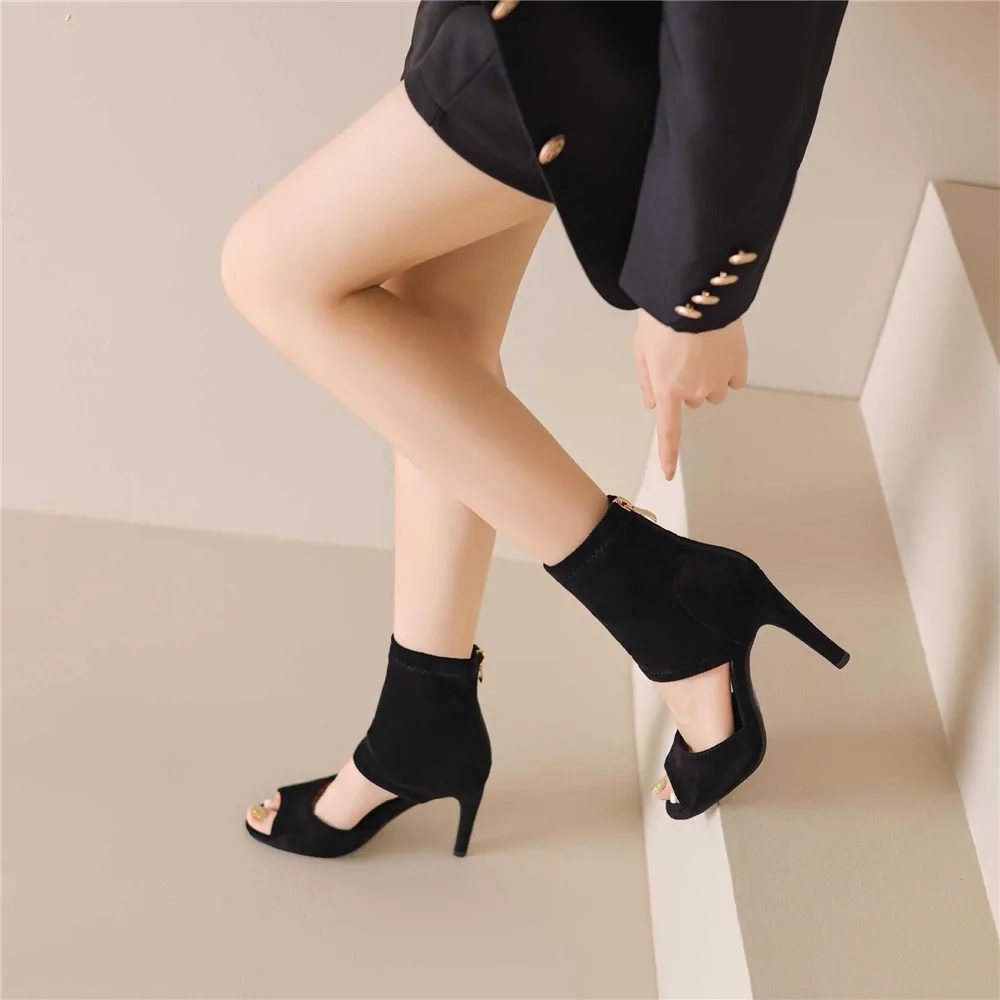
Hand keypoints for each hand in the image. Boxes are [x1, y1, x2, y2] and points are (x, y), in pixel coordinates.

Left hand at [633, 309, 747, 479]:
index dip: (668, 455)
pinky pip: (734, 380)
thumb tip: (653, 405)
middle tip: (682, 357)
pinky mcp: (738, 364)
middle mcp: (694, 391)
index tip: (669, 475)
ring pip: (714, 393)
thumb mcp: (641, 348)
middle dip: (687, 386)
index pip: (668, 432)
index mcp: (666, 389)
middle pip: (692, 402)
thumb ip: (647, 380)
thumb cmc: (661, 317)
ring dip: (708, 379)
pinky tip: (721, 351)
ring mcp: (719, 379)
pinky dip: (728, 371)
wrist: (694, 291)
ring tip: (702, 350)